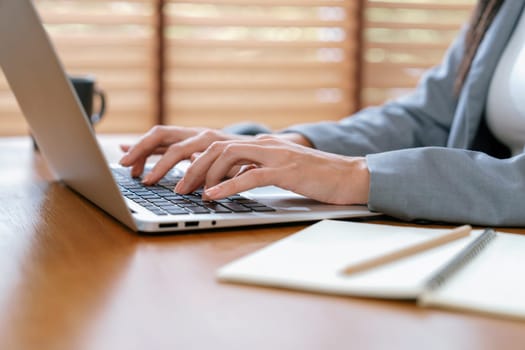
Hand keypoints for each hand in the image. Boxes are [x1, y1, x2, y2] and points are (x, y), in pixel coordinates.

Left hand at [119, 125, 312, 183]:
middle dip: (170, 159)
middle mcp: (255, 143)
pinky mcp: (284, 169)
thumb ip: (241, 170)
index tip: (134, 154)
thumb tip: (210, 181)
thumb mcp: (267, 171)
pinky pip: (251, 174)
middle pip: (203, 142)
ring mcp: (271, 153)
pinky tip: (212, 196)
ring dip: (198, 173)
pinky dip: (228, 186)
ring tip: (181, 191)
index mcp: (248, 144)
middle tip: (147, 177)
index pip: (198, 138)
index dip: (164, 144)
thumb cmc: (306, 177)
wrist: (345, 175)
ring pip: (224, 155)